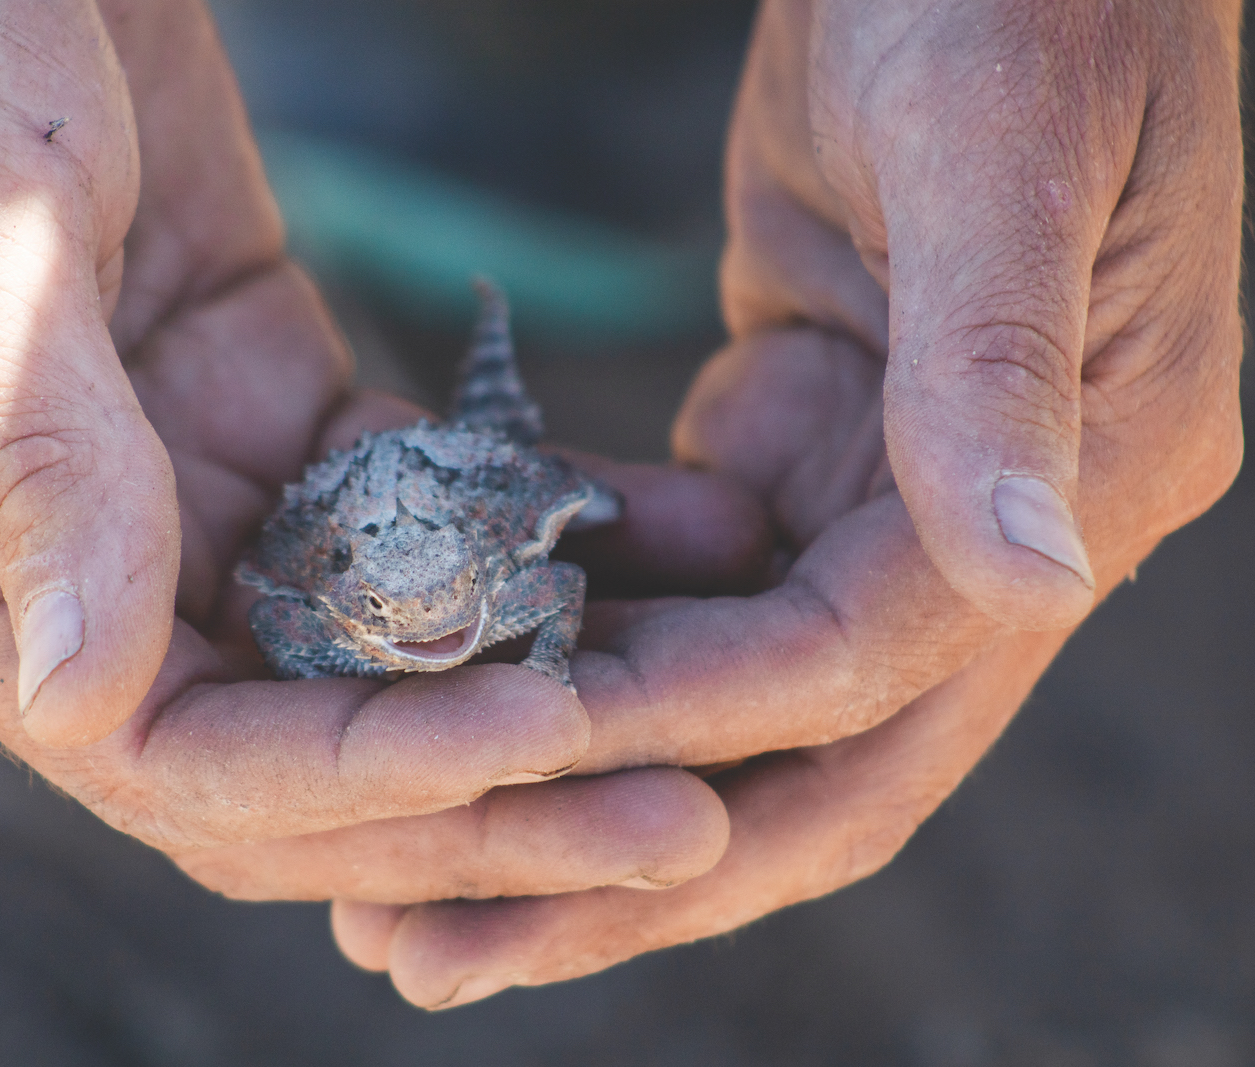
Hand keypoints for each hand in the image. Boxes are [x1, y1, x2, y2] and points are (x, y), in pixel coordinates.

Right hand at [0, 0, 738, 900]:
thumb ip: (36, 467)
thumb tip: (88, 710)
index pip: (164, 751)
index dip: (360, 772)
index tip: (544, 738)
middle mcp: (61, 556)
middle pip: (288, 739)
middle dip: (479, 792)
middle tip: (679, 816)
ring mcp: (170, 481)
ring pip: (363, 641)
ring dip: (522, 678)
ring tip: (700, 694)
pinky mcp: (261, 394)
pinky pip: (406, 501)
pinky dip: (517, 529)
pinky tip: (652, 538)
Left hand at [330, 0, 1242, 1004]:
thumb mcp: (1001, 141)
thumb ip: (1004, 363)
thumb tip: (1034, 581)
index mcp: (1090, 464)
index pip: (865, 657)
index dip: (688, 724)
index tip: (502, 780)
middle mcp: (994, 503)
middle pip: (804, 742)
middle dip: (621, 858)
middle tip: (431, 956)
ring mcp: (893, 465)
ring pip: (733, 672)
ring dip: (583, 764)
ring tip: (405, 857)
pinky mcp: (803, 410)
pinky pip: (688, 558)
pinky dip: (588, 618)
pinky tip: (461, 664)